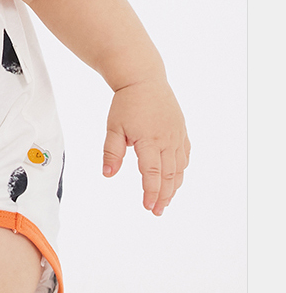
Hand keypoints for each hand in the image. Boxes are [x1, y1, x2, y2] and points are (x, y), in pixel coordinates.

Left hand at [102, 78, 189, 215]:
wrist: (143, 80)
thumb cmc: (126, 104)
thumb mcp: (113, 127)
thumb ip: (111, 152)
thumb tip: (108, 174)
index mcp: (149, 140)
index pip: (152, 173)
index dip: (151, 192)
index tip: (148, 207)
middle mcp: (167, 140)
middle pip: (168, 175)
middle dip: (163, 196)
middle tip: (157, 211)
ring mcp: (177, 136)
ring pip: (179, 168)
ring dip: (173, 187)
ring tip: (166, 201)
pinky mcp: (181, 132)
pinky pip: (184, 156)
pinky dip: (180, 171)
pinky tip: (175, 179)